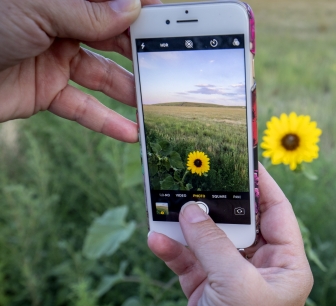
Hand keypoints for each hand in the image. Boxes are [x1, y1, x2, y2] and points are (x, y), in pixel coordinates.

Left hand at [0, 0, 160, 141]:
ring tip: (154, 103)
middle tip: (167, 63)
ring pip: (103, 76)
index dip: (138, 7)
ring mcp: (55, 59)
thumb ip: (87, 12)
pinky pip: (82, 107)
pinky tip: (130, 132)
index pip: (109, 1)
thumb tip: (132, 9)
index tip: (166, 18)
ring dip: (129, 91)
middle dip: (140, 52)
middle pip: (112, 38)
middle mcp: (62, 25)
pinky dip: (105, 121)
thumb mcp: (37, 9)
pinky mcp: (46, 91)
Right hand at [148, 164, 313, 305]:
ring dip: (188, 226)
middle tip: (199, 178)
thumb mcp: (235, 283)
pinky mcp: (206, 290)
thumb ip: (213, 243)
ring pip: (210, 241)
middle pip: (239, 224)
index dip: (264, 186)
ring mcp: (232, 279)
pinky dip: (173, 251)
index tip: (246, 163)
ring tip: (169, 205)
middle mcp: (261, 269)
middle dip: (216, 204)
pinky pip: (189, 263)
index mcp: (286, 265)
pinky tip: (156, 238)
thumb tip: (192, 209)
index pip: (278, 213)